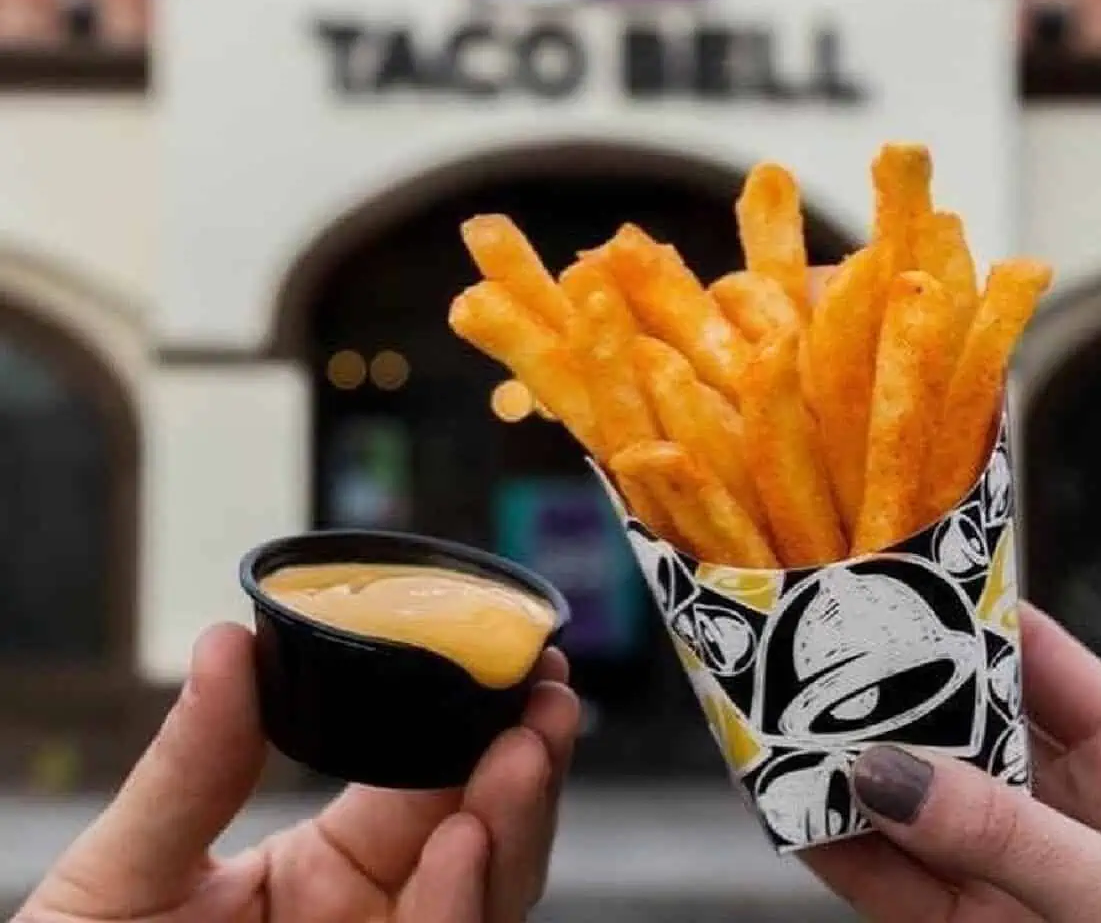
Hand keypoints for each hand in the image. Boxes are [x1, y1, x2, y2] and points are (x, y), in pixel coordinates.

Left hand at [18, 622, 579, 922]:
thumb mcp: (117, 883)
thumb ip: (189, 772)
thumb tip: (228, 642)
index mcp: (320, 871)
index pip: (421, 783)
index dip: (469, 721)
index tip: (507, 657)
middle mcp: (371, 920)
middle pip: (480, 838)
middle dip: (523, 763)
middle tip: (547, 694)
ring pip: (487, 902)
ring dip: (517, 824)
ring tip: (526, 748)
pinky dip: (462, 907)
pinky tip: (467, 843)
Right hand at [806, 603, 1100, 920]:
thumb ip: (1010, 838)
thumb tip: (887, 774)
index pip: (1040, 655)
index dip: (969, 609)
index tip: (893, 574)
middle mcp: (1067, 807)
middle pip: (962, 722)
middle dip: (890, 690)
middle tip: (815, 653)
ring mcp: (1015, 871)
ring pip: (920, 803)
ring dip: (852, 771)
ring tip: (780, 727)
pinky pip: (897, 883)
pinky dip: (841, 850)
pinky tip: (795, 816)